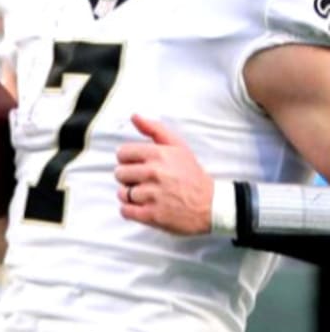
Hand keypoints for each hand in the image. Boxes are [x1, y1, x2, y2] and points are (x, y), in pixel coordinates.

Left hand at [115, 114, 213, 233]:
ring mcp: (152, 195)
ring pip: (122, 193)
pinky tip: (144, 206)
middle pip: (119, 173)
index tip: (139, 165)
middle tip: (146, 181)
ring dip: (131, 195)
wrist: (212, 205)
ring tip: (147, 195)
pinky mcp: (151, 215)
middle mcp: (154, 173)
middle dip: (129, 178)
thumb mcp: (178, 147)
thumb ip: (155, 130)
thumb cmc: (192, 175)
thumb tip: (134, 116)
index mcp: (159, 154)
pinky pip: (125, 210)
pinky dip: (131, 210)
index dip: (128, 160)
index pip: (122, 153)